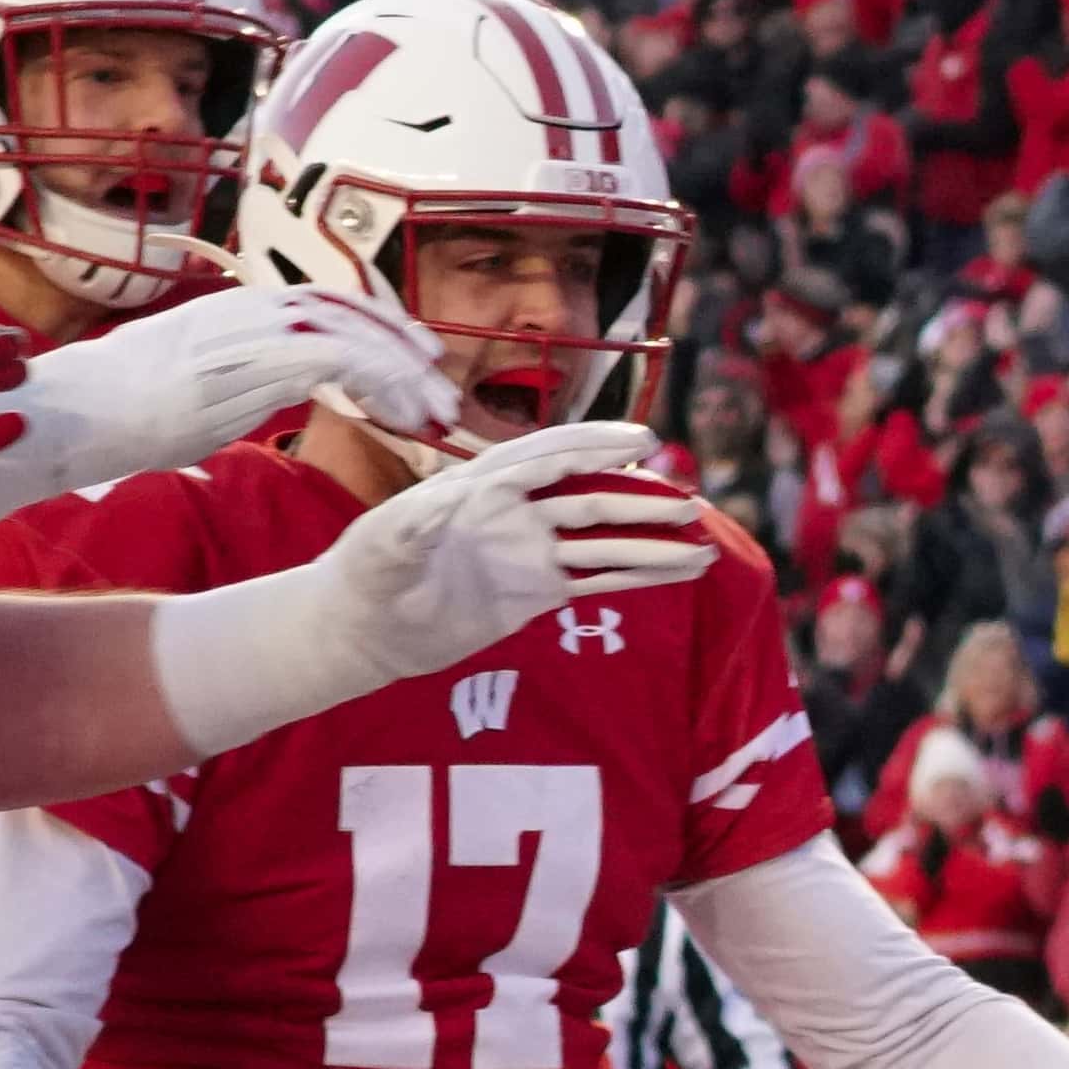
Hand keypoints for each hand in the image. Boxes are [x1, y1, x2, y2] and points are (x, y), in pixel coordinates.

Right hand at [0, 283, 465, 534]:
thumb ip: (246, 378)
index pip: (325, 301)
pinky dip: (377, 381)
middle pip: (346, 308)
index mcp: (232, 309)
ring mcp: (240, 332)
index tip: (420, 355)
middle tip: (444, 389)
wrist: (64, 416)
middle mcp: (241, 308)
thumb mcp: (197, 386)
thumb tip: (285, 389)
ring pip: (349, 332)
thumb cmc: (119, 412)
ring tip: (436, 414)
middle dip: (404, 347)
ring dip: (402, 373)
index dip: (381, 324)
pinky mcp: (240, 364)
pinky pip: (331, 358)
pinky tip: (399, 415)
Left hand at [318, 420, 715, 680]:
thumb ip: (413, 523)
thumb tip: (444, 501)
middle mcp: (516, 513)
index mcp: (483, 488)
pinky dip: (640, 576)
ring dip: (652, 543)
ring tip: (703, 548)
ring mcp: (532, 551)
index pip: (547, 460)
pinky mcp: (539, 589)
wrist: (365, 627)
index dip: (593, 448)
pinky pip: (599, 577)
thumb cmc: (367, 575)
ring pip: (604, 542)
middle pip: (589, 500)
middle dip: (638, 501)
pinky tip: (680, 573)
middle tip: (686, 503)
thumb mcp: (382, 544)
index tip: (639, 441)